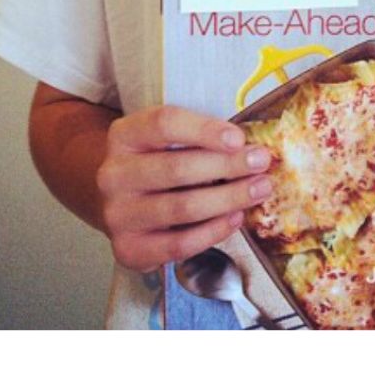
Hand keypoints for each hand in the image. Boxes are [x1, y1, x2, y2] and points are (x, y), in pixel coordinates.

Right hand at [97, 105, 272, 270]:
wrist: (121, 202)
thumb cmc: (155, 161)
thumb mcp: (165, 139)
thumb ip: (198, 137)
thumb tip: (248, 146)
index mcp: (123, 136)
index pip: (164, 124)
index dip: (204, 130)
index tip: (239, 138)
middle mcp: (114, 175)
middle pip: (176, 168)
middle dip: (226, 165)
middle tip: (261, 163)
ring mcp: (118, 215)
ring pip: (181, 208)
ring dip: (228, 198)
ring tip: (259, 190)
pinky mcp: (128, 250)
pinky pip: (177, 245)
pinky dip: (212, 232)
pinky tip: (235, 218)